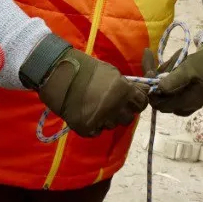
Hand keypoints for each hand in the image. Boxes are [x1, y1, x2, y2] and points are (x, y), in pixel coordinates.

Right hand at [30, 41, 148, 136]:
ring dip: (108, 118)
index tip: (131, 101)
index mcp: (123, 91)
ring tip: (96, 107)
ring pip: (113, 125)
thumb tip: (144, 91)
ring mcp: (100, 119)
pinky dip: (94, 125)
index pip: (142, 104)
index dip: (137, 102)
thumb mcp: (112, 73)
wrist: (58, 74)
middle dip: (122, 111)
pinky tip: (87, 113)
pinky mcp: (86, 128)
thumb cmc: (87, 69)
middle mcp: (114, 107)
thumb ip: (129, 86)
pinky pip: (97, 132)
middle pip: (128, 118)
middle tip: (112, 104)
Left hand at [150, 41, 202, 115]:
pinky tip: (170, 74)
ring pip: (166, 99)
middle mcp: (187, 108)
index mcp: (188, 102)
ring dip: (161, 85)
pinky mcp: (189, 100)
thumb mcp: (188, 69)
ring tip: (166, 67)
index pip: (161, 105)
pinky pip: (173, 97)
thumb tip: (157, 89)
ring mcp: (188, 106)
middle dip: (155, 86)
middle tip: (154, 68)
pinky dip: (168, 86)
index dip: (152, 92)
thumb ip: (173, 80)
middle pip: (162, 103)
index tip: (150, 74)